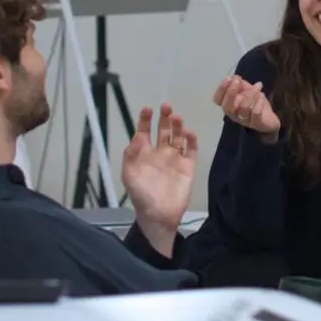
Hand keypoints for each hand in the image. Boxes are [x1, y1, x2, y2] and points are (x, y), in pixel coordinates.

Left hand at [122, 104, 198, 257]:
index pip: (145, 132)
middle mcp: (160, 153)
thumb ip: (130, 155)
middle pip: (163, 130)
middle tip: (166, 107)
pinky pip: (191, 150)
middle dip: (164, 118)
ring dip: (177, 126)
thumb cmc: (141, 195)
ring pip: (178, 137)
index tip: (148, 109)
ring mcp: (175, 159)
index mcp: (144, 154)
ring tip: (177, 118)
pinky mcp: (188, 166)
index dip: (145, 120)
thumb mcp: (129, 175)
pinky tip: (189, 133)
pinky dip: (191, 140)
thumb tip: (136, 136)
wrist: (159, 214)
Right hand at [214, 75, 279, 137]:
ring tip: (258, 86)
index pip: (218, 100)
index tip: (229, 78)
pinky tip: (262, 96)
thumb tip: (234, 77)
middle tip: (238, 80)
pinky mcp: (256, 123)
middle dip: (231, 92)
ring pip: (243, 108)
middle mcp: (233, 114)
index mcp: (228, 105)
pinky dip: (259, 103)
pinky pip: (255, 113)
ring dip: (250, 94)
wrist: (269, 117)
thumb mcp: (247, 90)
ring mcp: (244, 120)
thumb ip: (240, 84)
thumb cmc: (254, 103)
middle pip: (227, 107)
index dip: (221, 89)